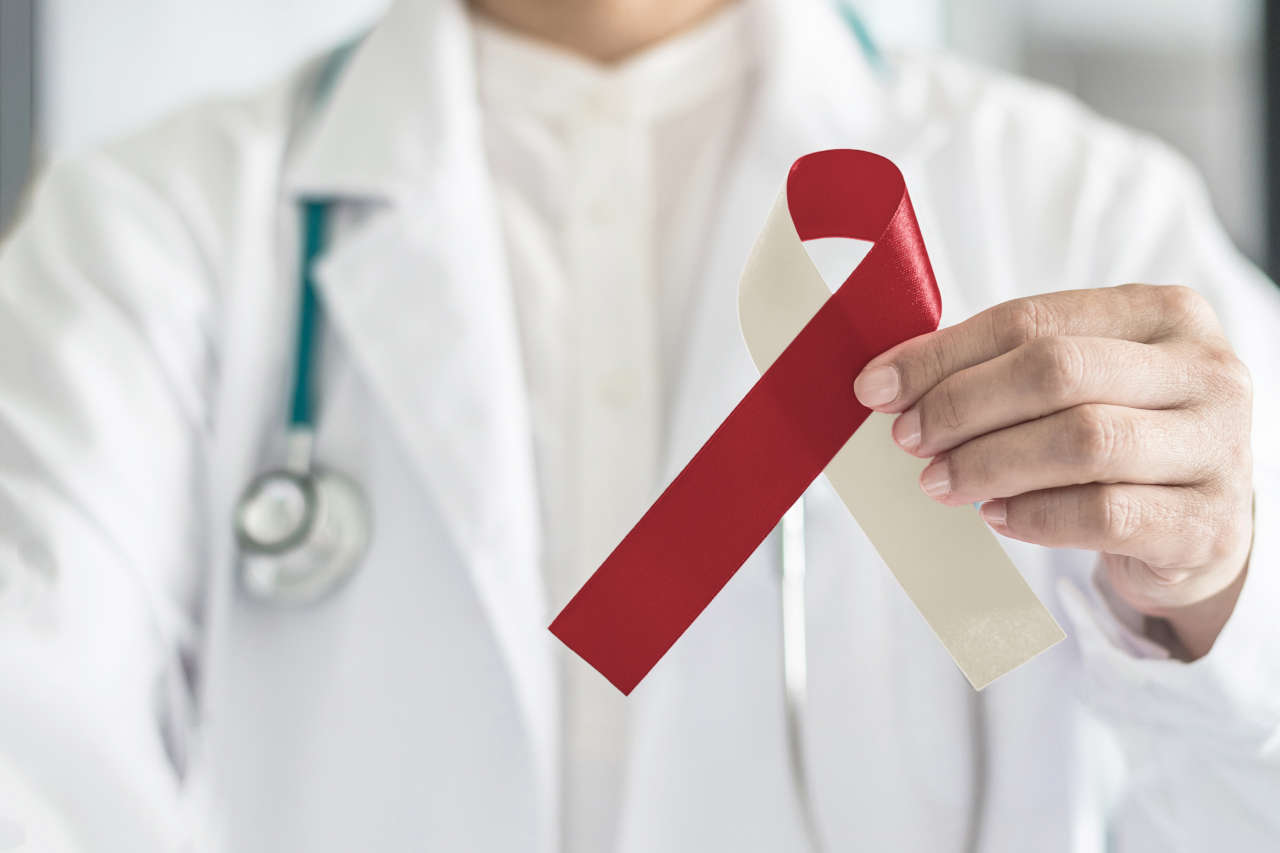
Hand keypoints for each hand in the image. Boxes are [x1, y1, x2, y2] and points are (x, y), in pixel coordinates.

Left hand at [853, 285, 1253, 658]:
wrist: (1199, 529)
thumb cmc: (1120, 439)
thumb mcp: (1076, 386)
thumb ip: (998, 369)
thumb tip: (889, 381)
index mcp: (1163, 313)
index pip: (1032, 320)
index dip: (944, 354)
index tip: (877, 386)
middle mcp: (1203, 370)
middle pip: (1058, 372)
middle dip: (963, 405)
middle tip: (908, 439)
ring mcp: (1217, 447)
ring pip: (1083, 441)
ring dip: (989, 463)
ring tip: (939, 481)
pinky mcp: (1206, 524)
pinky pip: (1105, 514)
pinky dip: (1035, 516)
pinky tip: (996, 516)